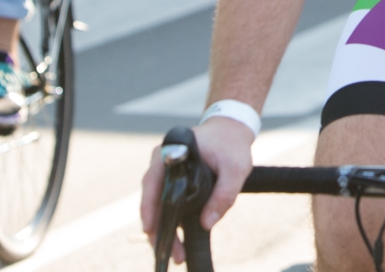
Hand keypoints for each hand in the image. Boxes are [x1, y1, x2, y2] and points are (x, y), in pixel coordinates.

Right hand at [139, 117, 253, 264]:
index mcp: (172, 153)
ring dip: (163, 230)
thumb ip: (224, 194)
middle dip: (158, 229)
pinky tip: (177, 241)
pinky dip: (170, 222)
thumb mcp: (235, 168)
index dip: (149, 208)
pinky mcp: (173, 182)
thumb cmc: (231, 145)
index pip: (152, 183)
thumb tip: (206, 224)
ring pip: (157, 205)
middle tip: (170, 254)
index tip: (150, 230)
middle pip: (152, 199)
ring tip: (175, 254)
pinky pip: (166, 204)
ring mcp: (165, 173)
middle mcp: (162, 163)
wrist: (231, 129)